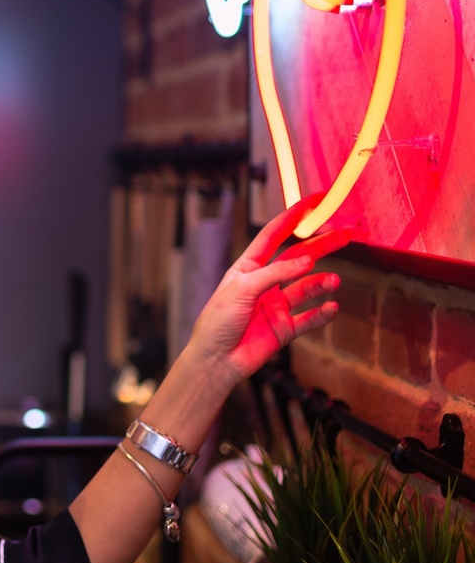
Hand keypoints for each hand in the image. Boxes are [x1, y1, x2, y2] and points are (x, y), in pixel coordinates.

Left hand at [187, 195, 349, 387]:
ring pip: (307, 288)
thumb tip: (308, 259)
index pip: (274, 235)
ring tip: (334, 280)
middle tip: (347, 234)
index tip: (315, 201)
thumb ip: (275, 273)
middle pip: (299, 258)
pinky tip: (332, 307)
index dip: (294, 217)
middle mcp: (265, 284)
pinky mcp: (285, 329)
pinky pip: (310, 318)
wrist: (215, 361)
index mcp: (248, 268)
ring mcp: (276, 306)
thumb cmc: (218, 321)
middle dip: (322, 245)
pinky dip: (323, 313)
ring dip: (322, 282)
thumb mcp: (242, 289)